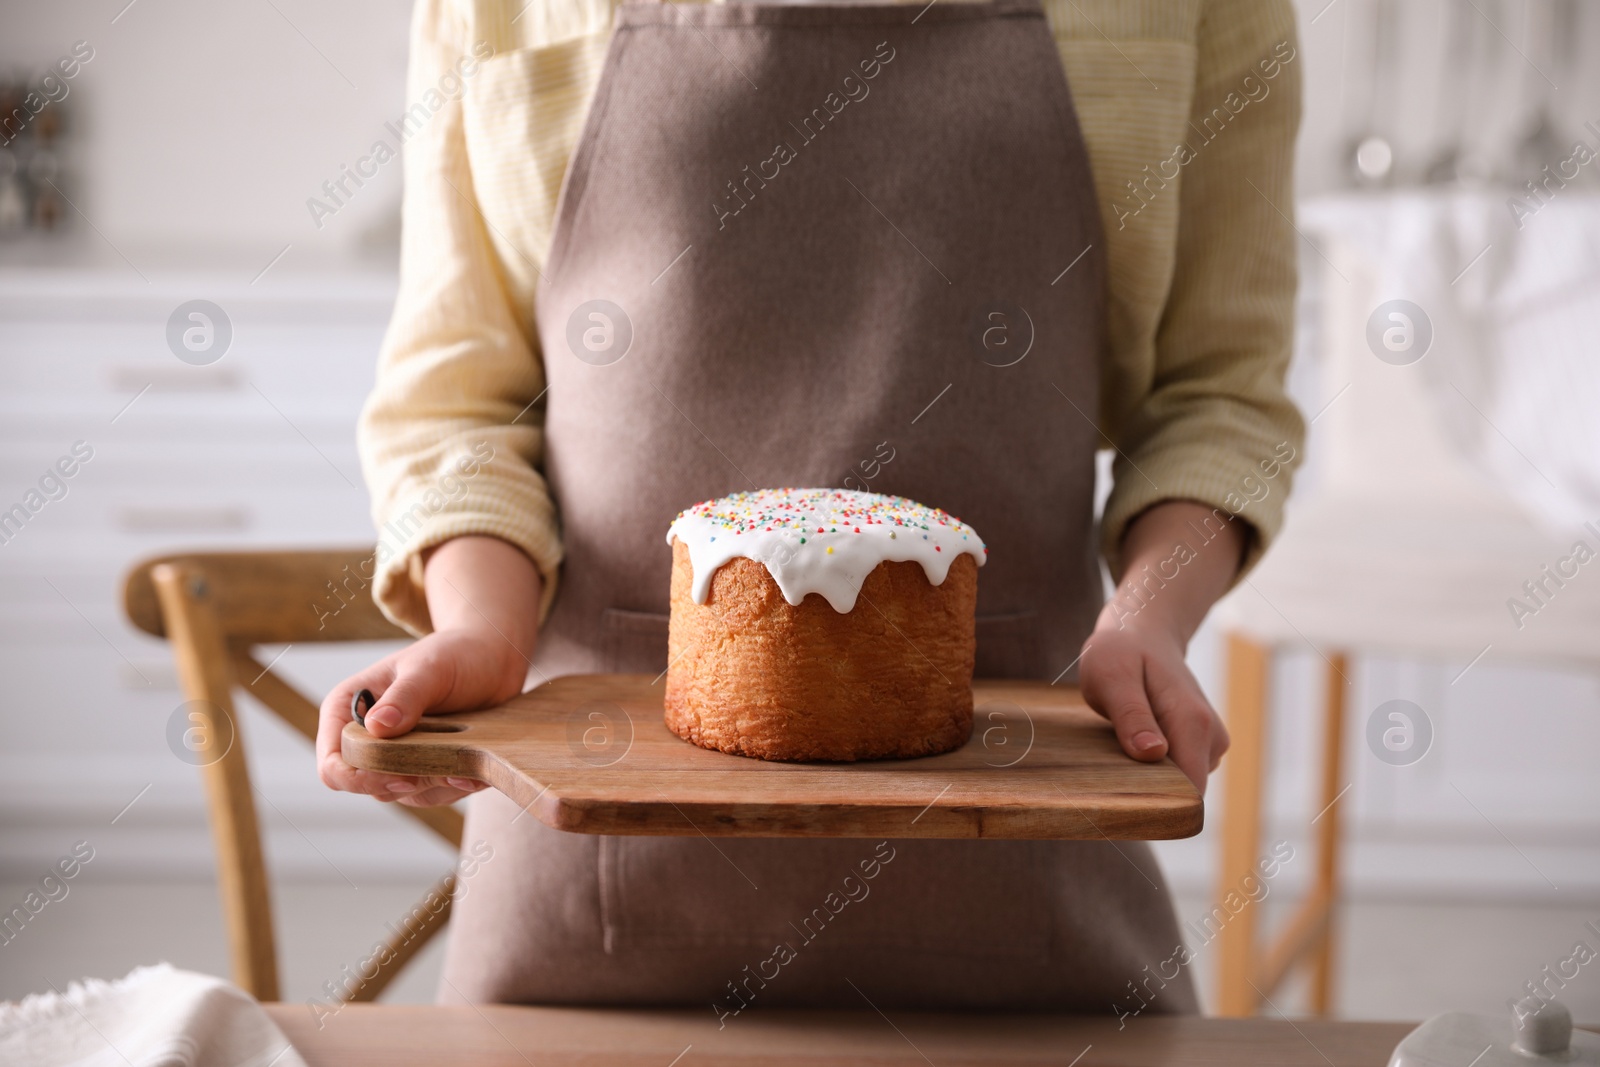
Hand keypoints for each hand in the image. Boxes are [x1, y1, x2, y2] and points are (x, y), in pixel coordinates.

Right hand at [317, 536, 541, 807]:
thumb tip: (377, 727)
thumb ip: (405, 696)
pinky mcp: (422, 766)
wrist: (493, 659)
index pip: (333, 764)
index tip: (402, 776)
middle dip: (409, 782)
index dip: (359, 779)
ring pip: (402, 794)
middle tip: (447, 770)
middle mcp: (364, 737)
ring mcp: (393, 755)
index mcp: (346, 709)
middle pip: (367, 786)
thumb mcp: (430, 669)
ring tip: (466, 768)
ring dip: (436, 785)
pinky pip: (431, 792)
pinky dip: (454, 786)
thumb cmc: (455, 653)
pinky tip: (475, 773)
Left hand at [1078, 501, 1245, 790]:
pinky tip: (1133, 745)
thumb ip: (1131, 715)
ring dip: (1149, 779)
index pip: (1189, 792)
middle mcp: (1212, 738)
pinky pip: (1178, 776)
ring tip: (1120, 745)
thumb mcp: (1111, 676)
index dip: (1156, 803)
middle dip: (1149, 792)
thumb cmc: (1121, 652)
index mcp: (1194, 723)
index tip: (1120, 796)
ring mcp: (1210, 745)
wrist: (1142, 632)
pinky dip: (1154, 770)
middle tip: (1110, 765)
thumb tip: (1153, 754)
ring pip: (1180, 788)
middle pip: (1185, 795)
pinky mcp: (1202, 748)